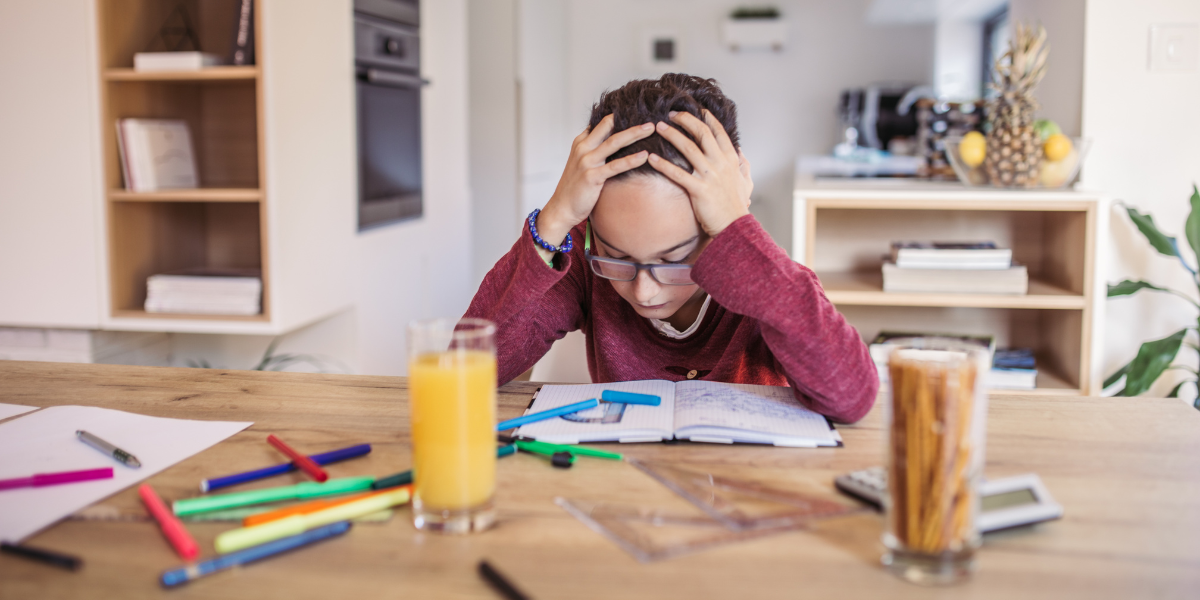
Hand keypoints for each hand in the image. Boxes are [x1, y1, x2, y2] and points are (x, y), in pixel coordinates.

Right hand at [537, 115, 653, 244]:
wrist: (561, 207)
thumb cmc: (575, 186)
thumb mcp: (580, 162)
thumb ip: (594, 149)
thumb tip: (612, 140)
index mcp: (580, 142)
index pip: (601, 123)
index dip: (618, 116)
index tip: (637, 112)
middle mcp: (583, 148)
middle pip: (609, 127)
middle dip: (630, 120)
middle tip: (649, 117)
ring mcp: (587, 162)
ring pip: (614, 142)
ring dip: (634, 134)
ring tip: (650, 129)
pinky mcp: (593, 176)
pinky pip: (616, 166)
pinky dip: (631, 160)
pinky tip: (644, 156)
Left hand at [648, 110, 753, 236]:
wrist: (734, 226)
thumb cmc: (737, 206)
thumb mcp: (746, 181)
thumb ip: (743, 164)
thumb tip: (740, 152)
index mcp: (730, 159)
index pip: (718, 131)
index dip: (706, 118)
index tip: (696, 109)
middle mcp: (720, 163)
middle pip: (702, 133)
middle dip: (686, 120)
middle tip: (671, 114)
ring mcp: (709, 175)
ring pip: (688, 148)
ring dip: (672, 135)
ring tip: (658, 126)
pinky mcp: (698, 189)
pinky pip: (677, 173)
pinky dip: (663, 164)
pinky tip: (651, 158)